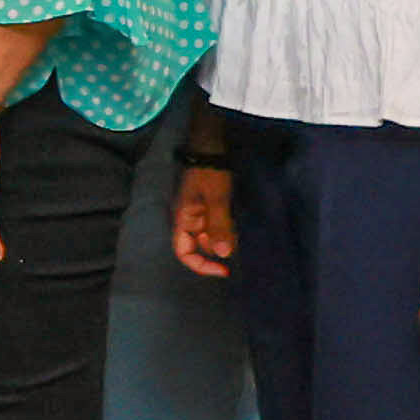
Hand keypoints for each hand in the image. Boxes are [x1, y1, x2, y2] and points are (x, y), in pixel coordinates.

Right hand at [174, 162, 236, 277]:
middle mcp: (187, 221)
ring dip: (224, 239)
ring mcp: (197, 215)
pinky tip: (235, 221)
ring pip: (209, 238)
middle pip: (199, 248)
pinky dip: (226, 229)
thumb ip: (219, 226)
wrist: (209, 149)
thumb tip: (223, 255)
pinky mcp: (206, 209)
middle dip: (218, 250)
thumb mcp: (216, 199)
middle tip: (235, 243)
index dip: (201, 266)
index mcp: (183, 220)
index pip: (184, 253)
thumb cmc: (210, 174)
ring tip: (236, 226)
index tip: (224, 270)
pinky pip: (215, 227)